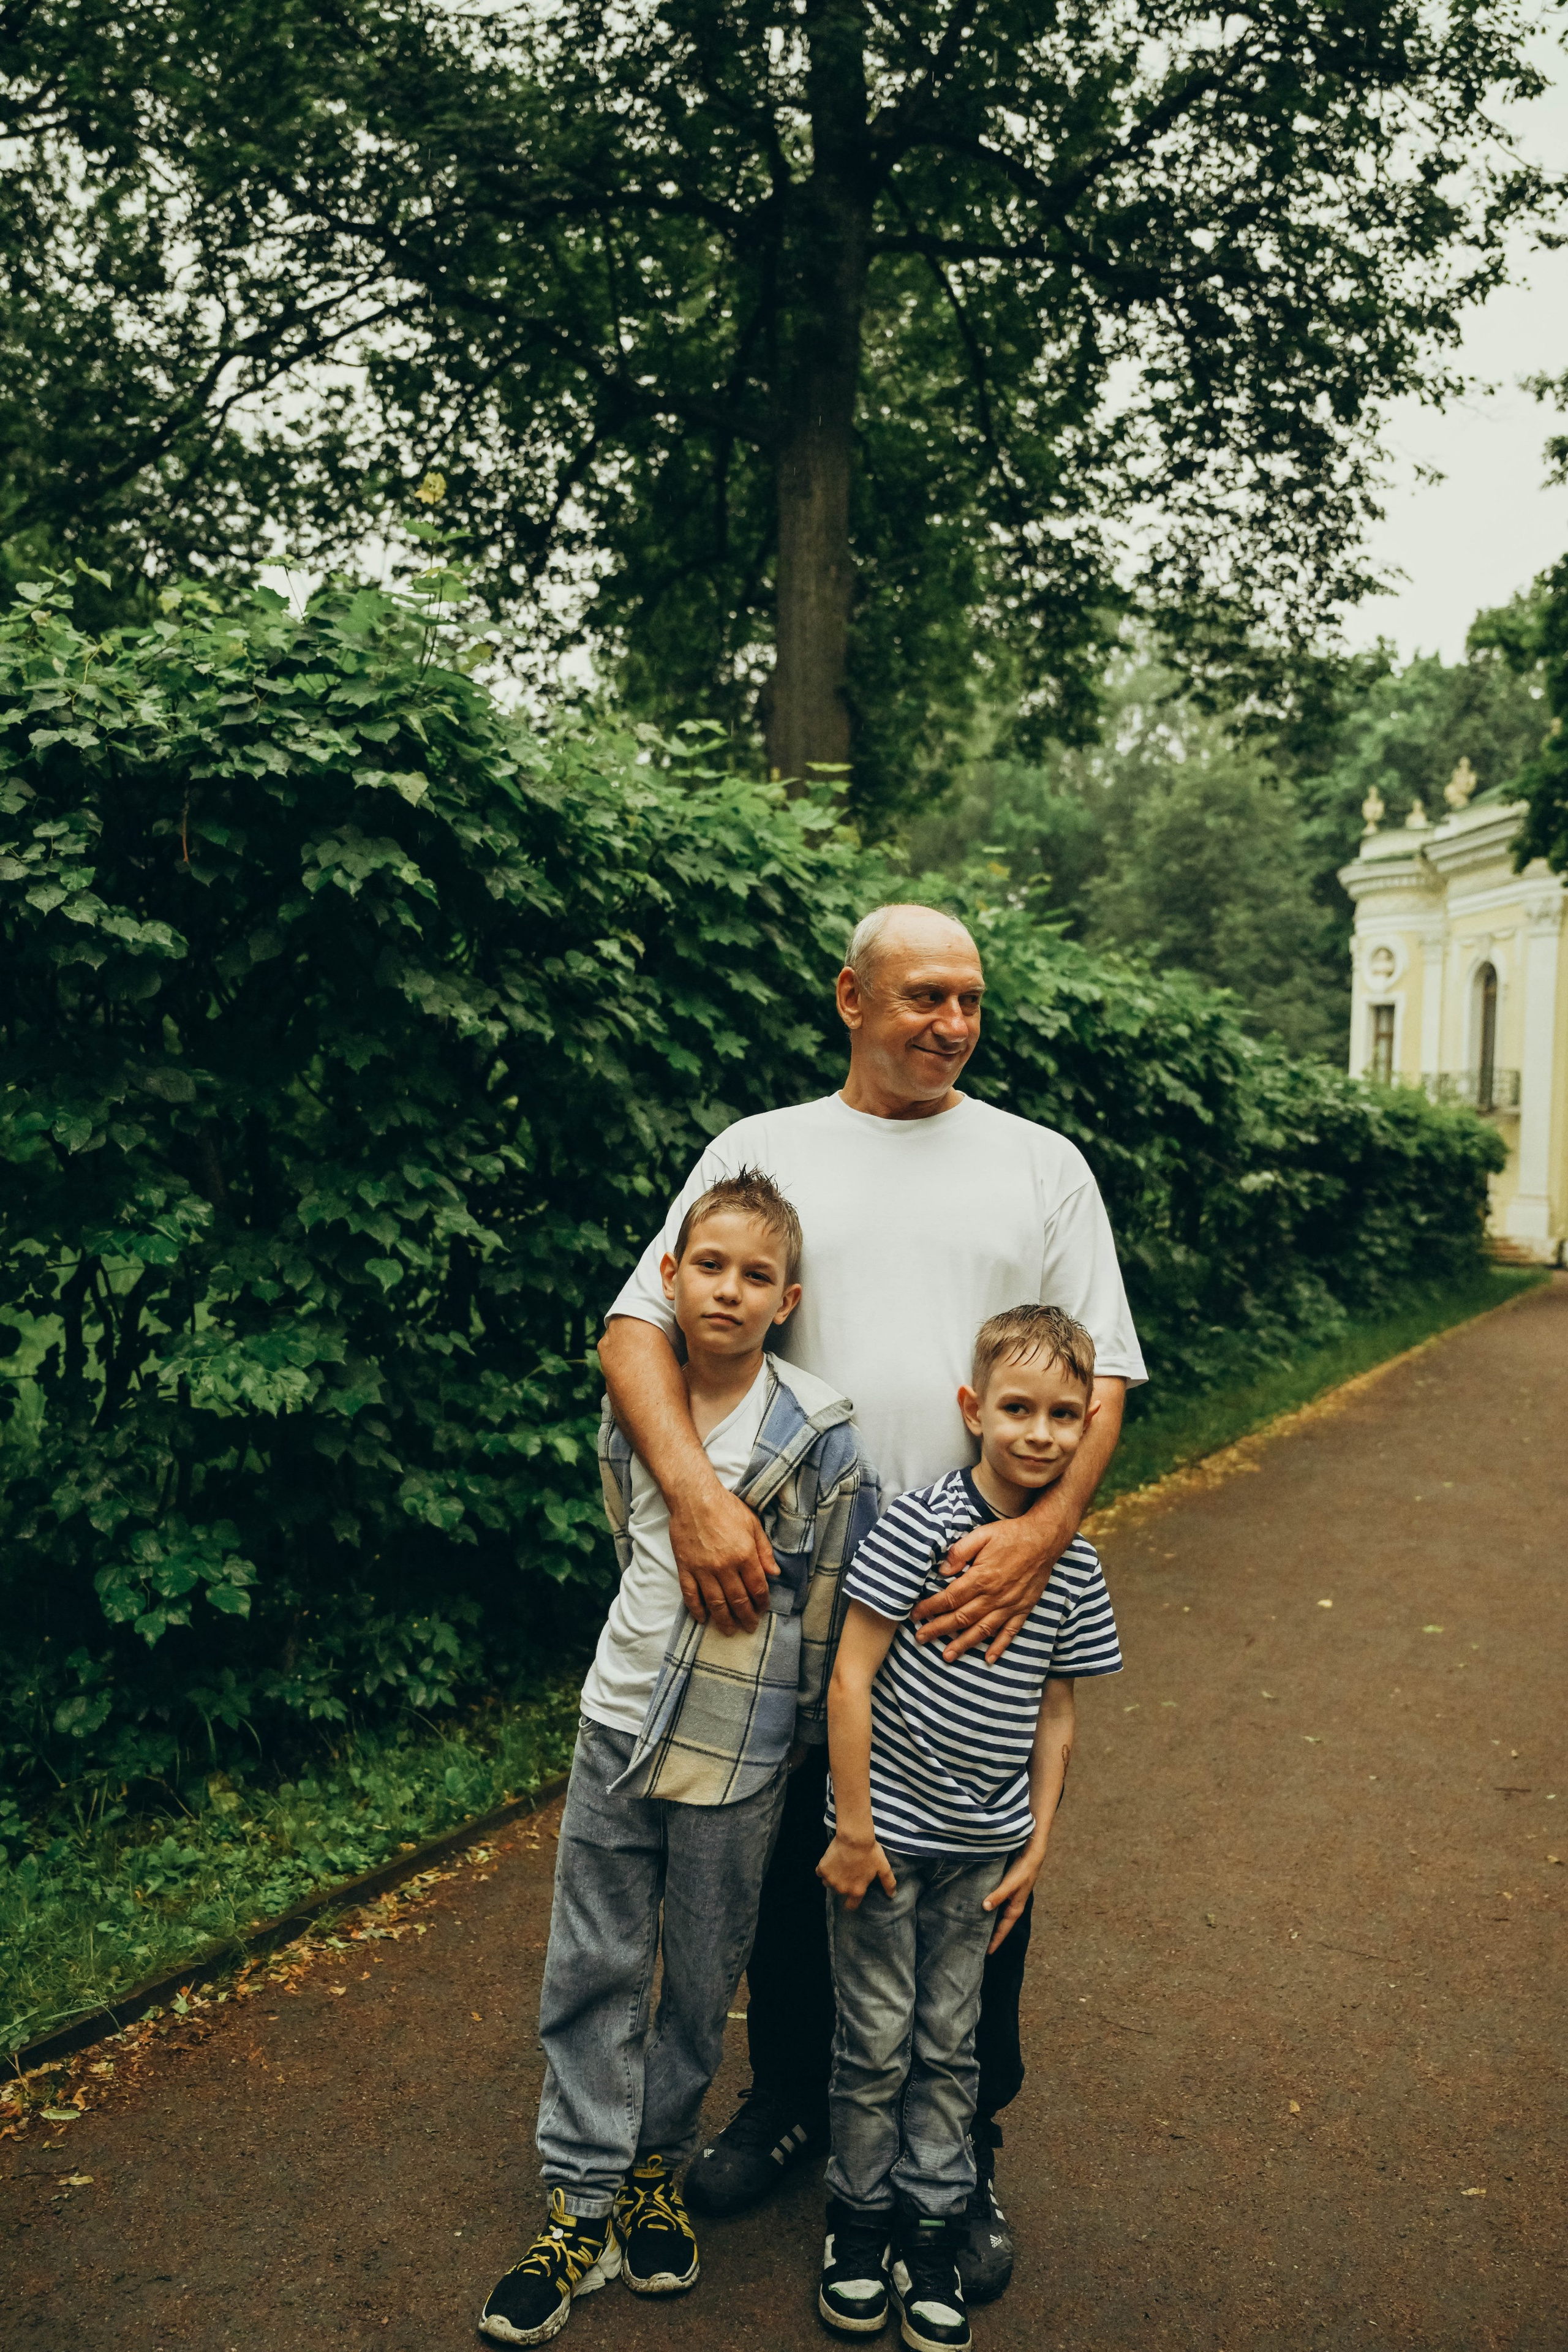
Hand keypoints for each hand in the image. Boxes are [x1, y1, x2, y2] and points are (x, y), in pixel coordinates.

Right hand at [668, 1477, 776, 1635]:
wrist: (694, 1497)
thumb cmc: (726, 1507)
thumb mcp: (753, 1524)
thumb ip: (764, 1551)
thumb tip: (775, 1574)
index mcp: (744, 1555)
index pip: (757, 1587)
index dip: (761, 1602)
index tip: (763, 1610)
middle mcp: (725, 1566)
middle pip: (737, 1600)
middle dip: (745, 1617)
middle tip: (749, 1627)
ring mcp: (703, 1569)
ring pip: (715, 1603)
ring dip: (723, 1620)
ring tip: (729, 1631)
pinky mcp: (685, 1568)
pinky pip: (690, 1595)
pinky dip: (696, 1609)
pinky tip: (702, 1619)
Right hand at [817, 1832, 896, 1908]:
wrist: (854, 1836)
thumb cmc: (870, 1852)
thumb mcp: (883, 1867)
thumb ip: (889, 1883)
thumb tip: (892, 1895)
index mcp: (856, 1890)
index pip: (851, 1906)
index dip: (851, 1902)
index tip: (852, 1895)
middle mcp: (842, 1888)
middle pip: (840, 1892)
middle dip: (843, 1884)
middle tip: (849, 1872)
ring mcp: (831, 1879)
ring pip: (829, 1883)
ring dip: (833, 1877)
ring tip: (840, 1866)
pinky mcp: (822, 1869)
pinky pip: (820, 1873)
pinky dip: (824, 1868)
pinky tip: (831, 1860)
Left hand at [910, 1486, 1074, 1662]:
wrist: (1044, 1539)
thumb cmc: (1010, 1535)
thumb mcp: (981, 1534)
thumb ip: (960, 1551)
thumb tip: (942, 1570)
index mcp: (981, 1577)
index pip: (949, 1598)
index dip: (930, 1608)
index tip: (915, 1615)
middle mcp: (994, 1596)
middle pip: (961, 1618)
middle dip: (938, 1630)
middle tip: (920, 1638)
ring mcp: (1009, 1605)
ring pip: (982, 1630)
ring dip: (963, 1644)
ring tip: (947, 1656)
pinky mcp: (1023, 1609)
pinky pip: (1010, 1632)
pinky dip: (999, 1647)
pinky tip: (989, 1658)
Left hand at [982, 1841, 1045, 1952]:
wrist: (1032, 1856)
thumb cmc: (1023, 1871)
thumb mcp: (1010, 1884)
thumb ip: (998, 1895)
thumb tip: (985, 1907)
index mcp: (1015, 1910)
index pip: (1003, 1931)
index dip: (994, 1942)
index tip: (985, 1953)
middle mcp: (1011, 1907)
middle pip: (999, 1925)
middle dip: (989, 1934)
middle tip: (974, 1943)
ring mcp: (1009, 1899)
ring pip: (996, 1915)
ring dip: (987, 1921)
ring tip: (973, 1928)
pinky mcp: (1005, 1891)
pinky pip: (995, 1904)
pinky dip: (987, 1909)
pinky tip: (978, 1908)